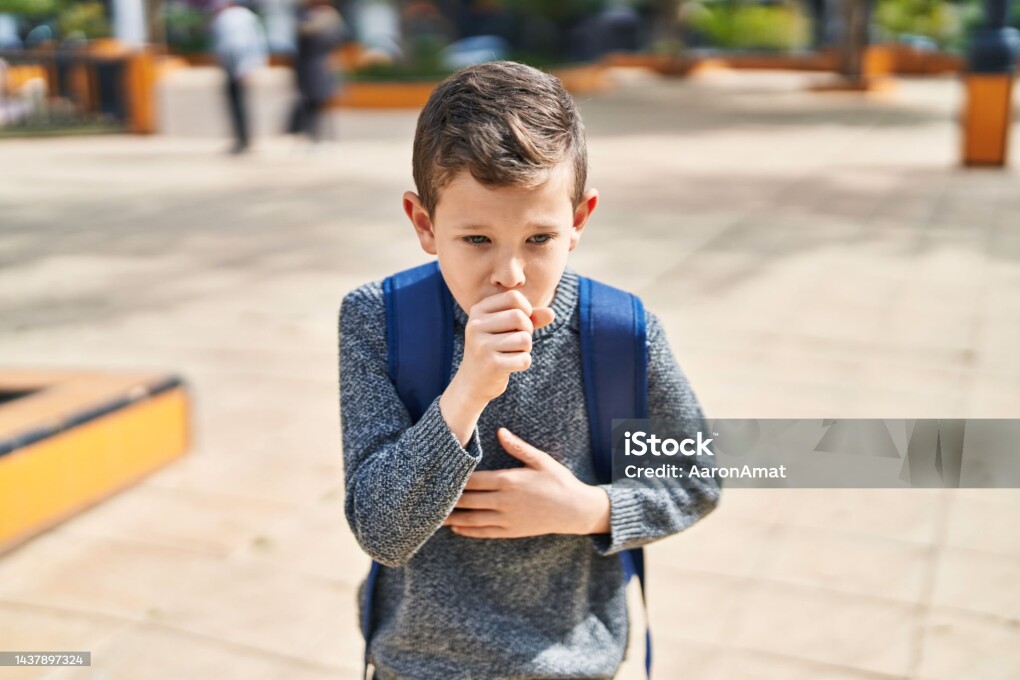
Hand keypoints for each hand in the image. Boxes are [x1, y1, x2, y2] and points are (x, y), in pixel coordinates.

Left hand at [443, 428, 609, 538]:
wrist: (576, 510)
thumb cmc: (559, 481)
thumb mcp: (541, 460)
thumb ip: (518, 447)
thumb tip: (499, 432)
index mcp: (509, 481)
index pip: (474, 480)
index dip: (455, 479)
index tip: (438, 476)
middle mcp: (504, 501)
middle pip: (468, 500)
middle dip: (448, 499)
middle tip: (426, 497)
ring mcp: (507, 519)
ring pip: (472, 519)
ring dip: (452, 518)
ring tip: (433, 516)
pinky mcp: (511, 531)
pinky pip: (485, 532)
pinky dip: (468, 531)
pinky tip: (456, 528)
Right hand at [455, 291, 554, 404]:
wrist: (473, 382)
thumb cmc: (494, 349)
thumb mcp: (509, 328)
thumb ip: (530, 318)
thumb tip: (552, 314)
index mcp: (478, 310)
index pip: (513, 297)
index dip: (526, 309)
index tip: (519, 323)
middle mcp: (475, 326)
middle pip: (519, 316)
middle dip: (527, 330)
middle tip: (517, 342)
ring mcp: (482, 346)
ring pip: (525, 339)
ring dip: (525, 349)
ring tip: (511, 354)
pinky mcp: (491, 365)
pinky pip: (524, 359)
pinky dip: (523, 363)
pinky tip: (509, 366)